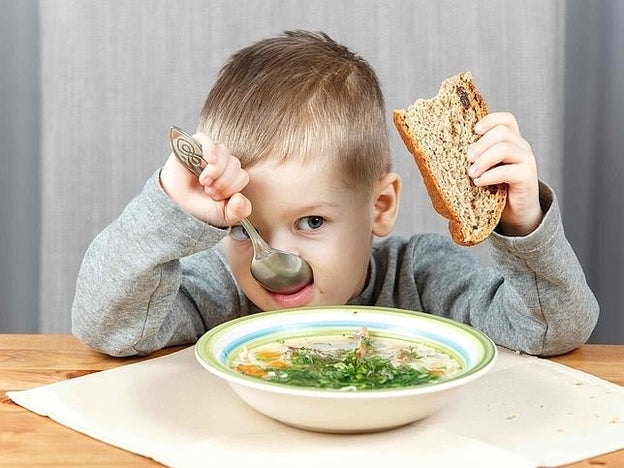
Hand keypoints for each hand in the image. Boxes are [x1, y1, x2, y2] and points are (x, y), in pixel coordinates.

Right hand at [160, 132, 250, 226]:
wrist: (175, 208)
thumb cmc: (199, 210)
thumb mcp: (224, 216)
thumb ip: (240, 211)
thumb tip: (240, 197)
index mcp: (231, 178)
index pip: (242, 176)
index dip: (232, 188)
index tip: (216, 197)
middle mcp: (221, 164)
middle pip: (234, 163)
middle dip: (224, 181)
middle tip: (209, 191)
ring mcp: (206, 154)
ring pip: (223, 152)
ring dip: (216, 170)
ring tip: (204, 182)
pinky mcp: (191, 147)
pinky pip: (205, 139)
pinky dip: (210, 148)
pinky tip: (208, 160)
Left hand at [467, 112, 542, 235]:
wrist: (516, 212)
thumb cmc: (495, 188)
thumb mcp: (485, 168)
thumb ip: (475, 157)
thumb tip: (443, 151)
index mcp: (511, 141)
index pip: (506, 120)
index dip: (489, 121)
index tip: (474, 131)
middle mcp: (521, 147)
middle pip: (502, 132)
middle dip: (481, 144)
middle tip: (467, 158)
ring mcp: (526, 160)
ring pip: (504, 148)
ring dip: (483, 160)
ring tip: (471, 173)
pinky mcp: (527, 177)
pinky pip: (507, 171)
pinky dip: (489, 176)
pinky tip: (478, 182)